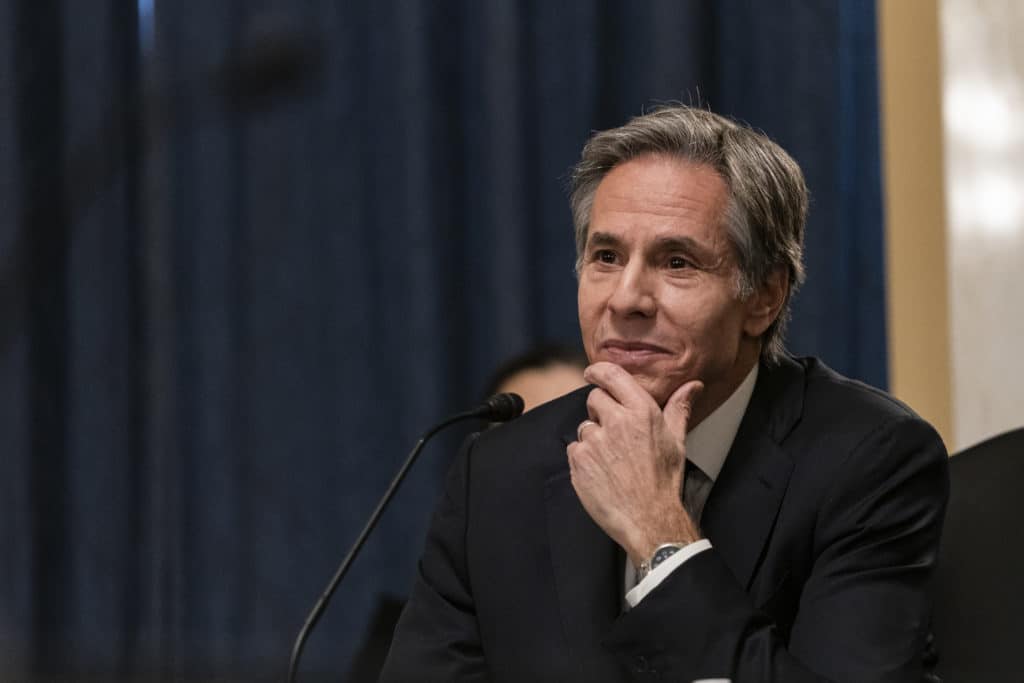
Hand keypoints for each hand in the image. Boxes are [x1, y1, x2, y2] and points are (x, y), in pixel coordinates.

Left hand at [567, 362, 703, 565]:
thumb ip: (679, 408)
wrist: (649, 519)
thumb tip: (692, 386)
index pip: (611, 375)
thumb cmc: (664, 481)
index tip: (592, 373)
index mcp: (642, 412)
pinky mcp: (579, 461)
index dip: (598, 371)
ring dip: (593, 438)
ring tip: (612, 459)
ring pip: (585, 426)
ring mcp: (595, 441)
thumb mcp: (677, 441)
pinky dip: (583, 457)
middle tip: (615, 432)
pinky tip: (601, 471)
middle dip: (601, 410)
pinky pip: (574, 448)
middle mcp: (616, 422)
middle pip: (594, 399)